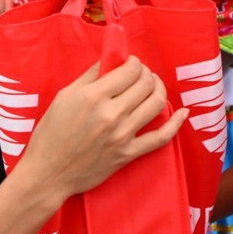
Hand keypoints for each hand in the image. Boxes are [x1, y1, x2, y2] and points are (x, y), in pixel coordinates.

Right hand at [20, 56, 186, 199]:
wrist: (48, 173)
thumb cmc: (50, 134)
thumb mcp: (64, 97)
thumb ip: (89, 77)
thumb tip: (110, 60)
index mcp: (93, 96)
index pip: (129, 70)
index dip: (135, 63)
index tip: (131, 64)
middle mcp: (111, 114)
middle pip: (145, 84)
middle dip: (147, 74)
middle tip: (141, 75)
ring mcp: (122, 135)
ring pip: (156, 104)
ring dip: (159, 89)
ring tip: (153, 86)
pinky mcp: (128, 154)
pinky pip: (160, 137)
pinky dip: (175, 124)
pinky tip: (183, 113)